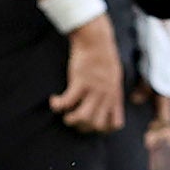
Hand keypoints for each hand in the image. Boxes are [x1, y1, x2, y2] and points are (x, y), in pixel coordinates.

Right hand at [52, 16, 126, 134]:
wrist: (96, 40)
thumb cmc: (104, 57)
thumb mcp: (115, 76)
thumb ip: (112, 91)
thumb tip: (110, 102)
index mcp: (115, 96)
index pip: (115, 124)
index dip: (103, 129)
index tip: (92, 123)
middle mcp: (106, 95)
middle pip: (96, 124)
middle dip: (84, 128)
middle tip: (75, 120)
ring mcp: (94, 89)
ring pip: (83, 117)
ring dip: (71, 120)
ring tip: (65, 115)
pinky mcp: (80, 82)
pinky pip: (67, 102)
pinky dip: (58, 105)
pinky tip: (53, 101)